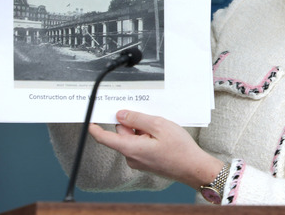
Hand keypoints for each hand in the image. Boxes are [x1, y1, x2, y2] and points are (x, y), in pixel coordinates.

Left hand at [89, 110, 223, 188]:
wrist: (193, 168)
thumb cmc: (180, 149)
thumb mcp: (159, 125)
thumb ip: (137, 119)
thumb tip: (121, 115)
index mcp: (130, 148)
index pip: (104, 138)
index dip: (96, 128)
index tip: (90, 120)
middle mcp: (131, 157)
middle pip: (122, 134)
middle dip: (132, 123)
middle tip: (150, 118)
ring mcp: (139, 161)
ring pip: (132, 139)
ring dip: (143, 130)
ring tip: (161, 130)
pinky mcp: (146, 162)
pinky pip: (140, 145)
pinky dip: (148, 138)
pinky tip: (162, 137)